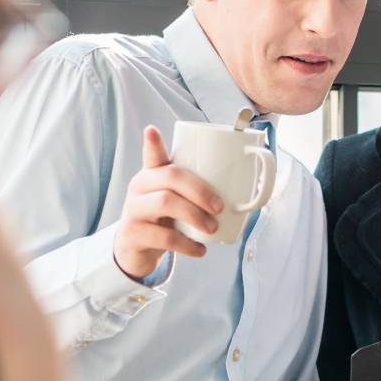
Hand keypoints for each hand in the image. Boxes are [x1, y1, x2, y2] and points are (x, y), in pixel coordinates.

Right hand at [112, 125, 224, 280]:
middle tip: (220, 207)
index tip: (153, 130)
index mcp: (152, 174)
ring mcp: (133, 210)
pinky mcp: (133, 234)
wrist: (136, 249)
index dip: (153, 142)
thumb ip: (196, 189)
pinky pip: (165, 237)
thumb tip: (246, 187)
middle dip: (200, 190)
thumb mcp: (174, 199)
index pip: (152, 154)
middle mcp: (139, 187)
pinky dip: (188, 245)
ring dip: (196, 215)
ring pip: (166, 203)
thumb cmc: (164, 218)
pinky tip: (200, 249)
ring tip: (213, 228)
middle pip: (170, 176)